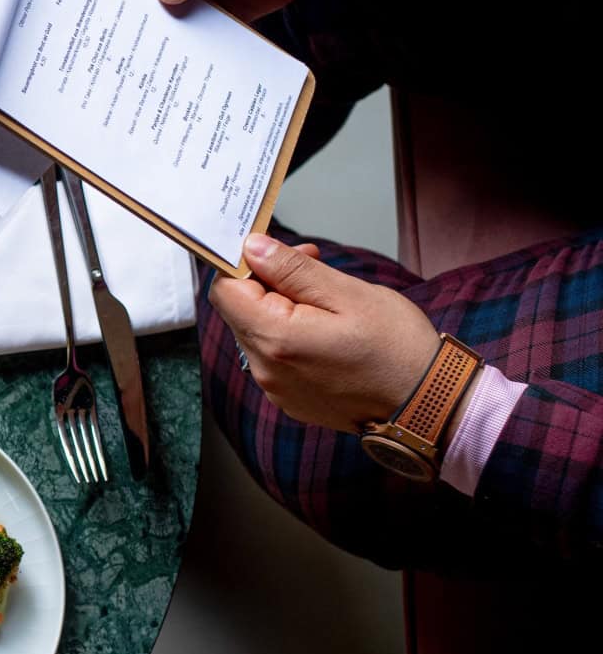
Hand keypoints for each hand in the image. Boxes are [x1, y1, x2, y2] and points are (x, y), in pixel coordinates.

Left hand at [211, 233, 439, 432]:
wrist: (428, 405)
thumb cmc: (398, 349)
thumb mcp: (349, 294)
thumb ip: (293, 270)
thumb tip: (252, 248)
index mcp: (275, 340)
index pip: (225, 291)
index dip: (244, 264)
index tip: (276, 251)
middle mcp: (265, 370)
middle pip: (239, 311)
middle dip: (267, 281)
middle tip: (311, 262)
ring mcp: (275, 388)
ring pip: (257, 332)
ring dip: (281, 308)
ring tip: (326, 298)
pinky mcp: (289, 398)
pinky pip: (274, 357)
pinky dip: (290, 336)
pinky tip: (326, 329)